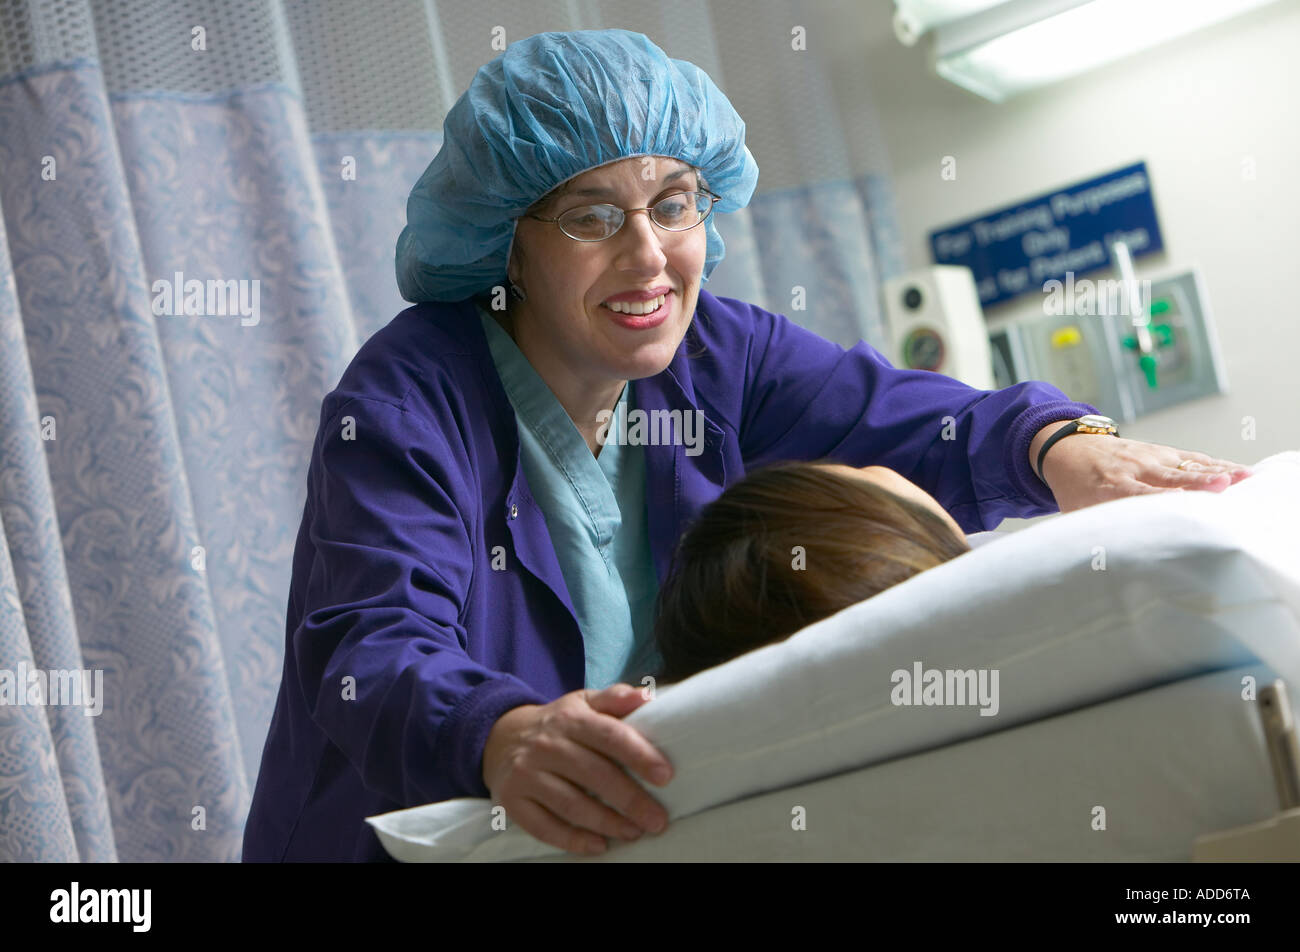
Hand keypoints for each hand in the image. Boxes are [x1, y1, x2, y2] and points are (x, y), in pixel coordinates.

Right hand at [481, 683, 673, 855]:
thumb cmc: (558, 724)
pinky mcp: (512, 801)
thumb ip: (615, 698)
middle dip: (630, 800)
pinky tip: (598, 846)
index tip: (666, 776)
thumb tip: (647, 696)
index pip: (609, 735)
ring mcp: (526, 774)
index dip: (639, 755)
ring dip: (607, 822)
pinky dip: (572, 840)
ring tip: (634, 832)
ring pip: (571, 804)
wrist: (501, 737)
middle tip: (658, 820)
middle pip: (594, 774)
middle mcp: (546, 745)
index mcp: (570, 718)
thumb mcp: (583, 702)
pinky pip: (544, 827)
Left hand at [1032, 423, 1252, 513]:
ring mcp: (1151, 458)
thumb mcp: (1079, 513)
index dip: (1162, 499)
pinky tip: (1239, 472)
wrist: (1070, 450)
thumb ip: (1095, 534)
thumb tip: (1110, 568)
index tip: (1184, 505)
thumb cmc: (1077, 490)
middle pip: (1170, 478)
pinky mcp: (1163, 451)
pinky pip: (1193, 458)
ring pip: (1187, 465)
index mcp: (1112, 487)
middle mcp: (1135, 470)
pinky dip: (1216, 465)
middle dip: (1197, 482)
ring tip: (1243, 477)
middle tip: (1223, 486)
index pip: (1141, 494)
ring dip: (1215, 472)